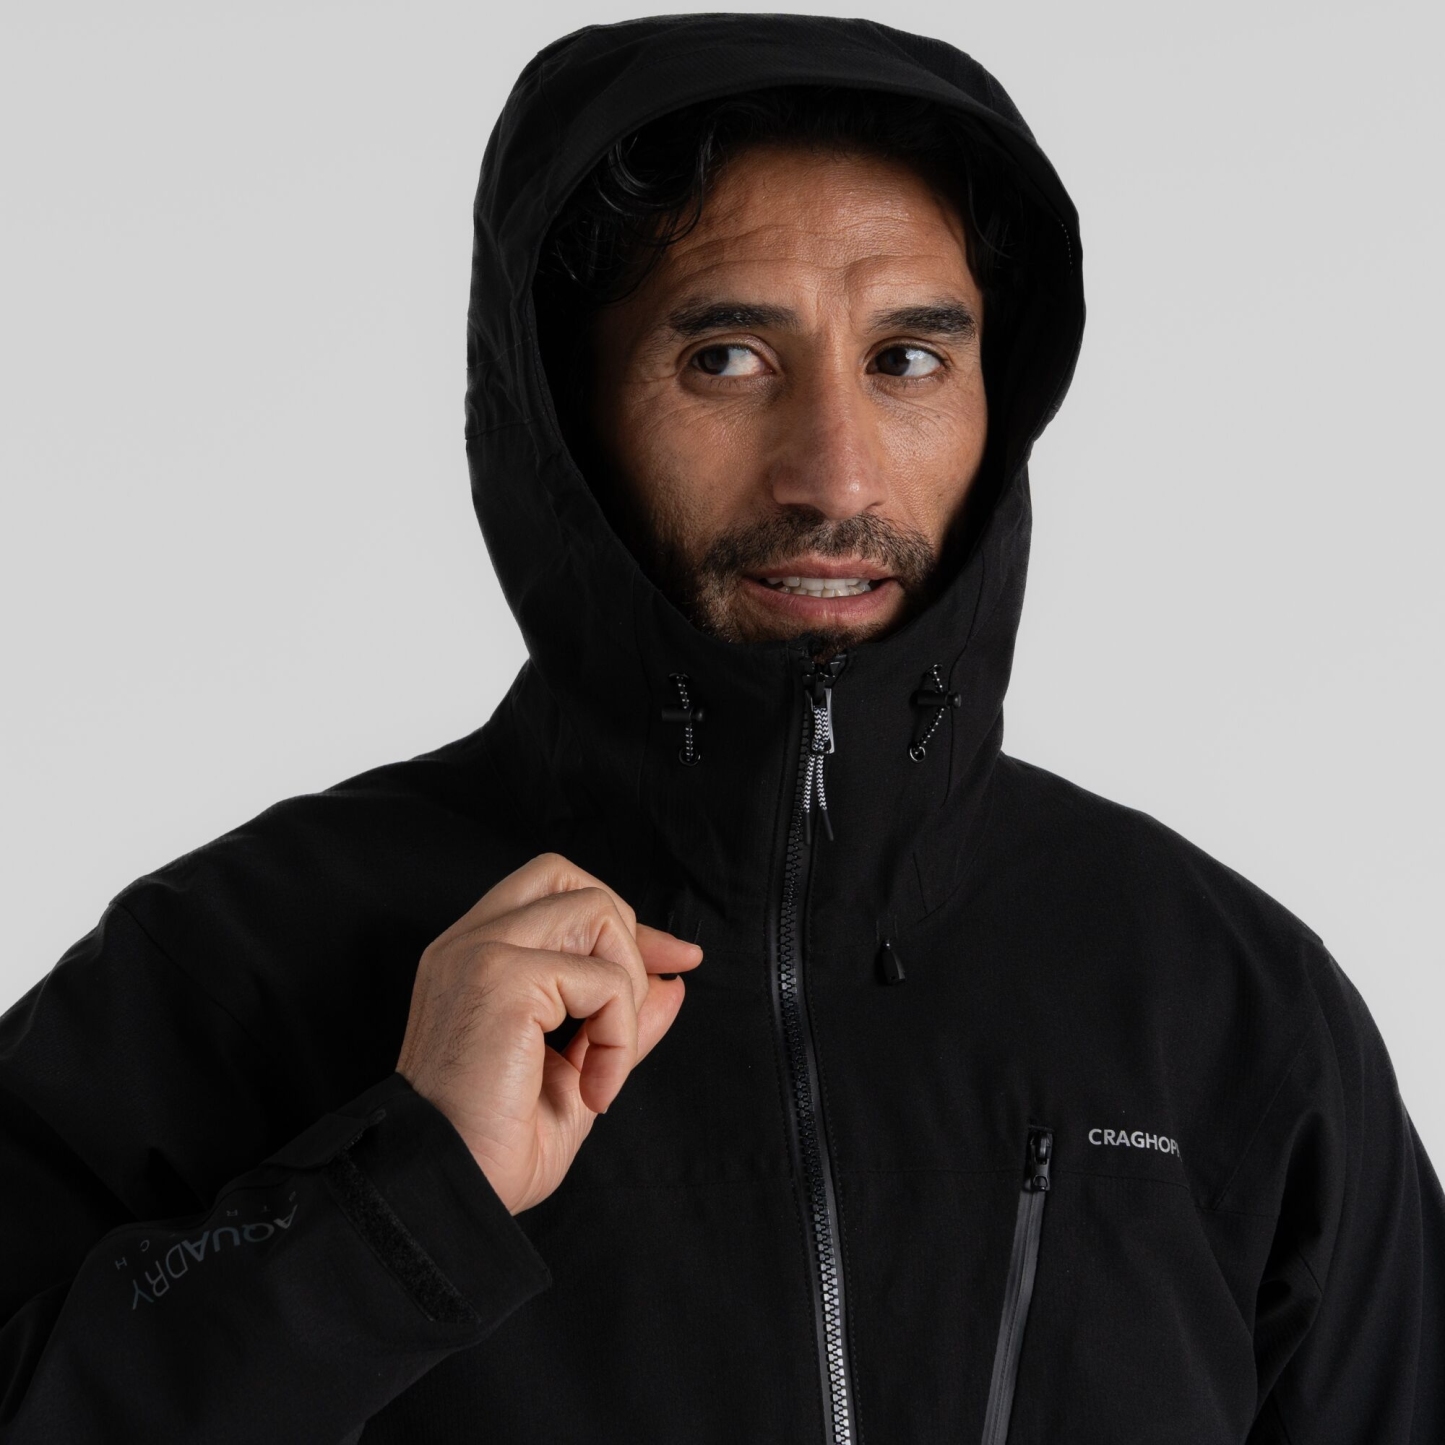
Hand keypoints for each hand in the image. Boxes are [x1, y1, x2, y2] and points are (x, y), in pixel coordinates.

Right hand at [396, 853, 701, 1213]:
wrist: (442, 1194)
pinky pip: (604, 980)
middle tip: (626, 1014)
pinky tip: (594, 1089)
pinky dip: (618, 1037)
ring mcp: (482, 952)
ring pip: (597, 912)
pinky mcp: (502, 978)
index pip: (554, 889)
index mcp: (472, 955)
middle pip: (571, 877)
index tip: (673, 964)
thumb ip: (619, 1019)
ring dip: (625, 989)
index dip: (621, 922)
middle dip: (624, 936)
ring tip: (602, 1061)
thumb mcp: (574, 1072)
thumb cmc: (490, 1148)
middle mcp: (468, 941)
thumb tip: (674, 982)